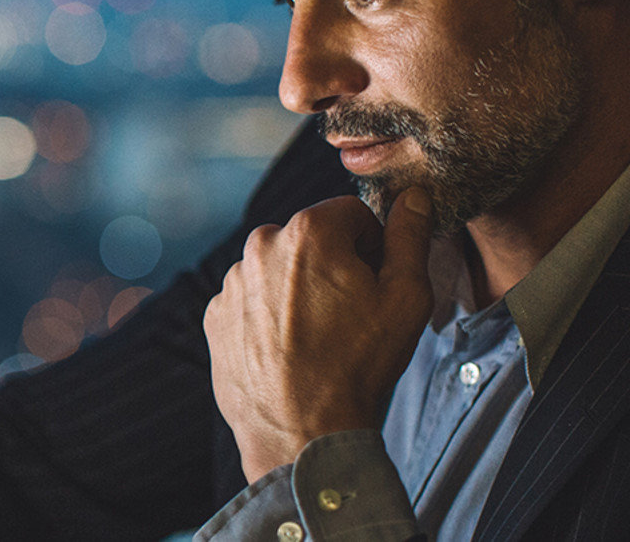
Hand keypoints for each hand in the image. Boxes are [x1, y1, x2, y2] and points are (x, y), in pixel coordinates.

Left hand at [204, 188, 433, 481]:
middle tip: (349, 314)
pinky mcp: (215, 316)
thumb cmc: (358, 365)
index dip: (373, 245)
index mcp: (307, 231)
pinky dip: (269, 317)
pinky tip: (288, 350)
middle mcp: (259, 246)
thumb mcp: (405, 297)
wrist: (301, 432)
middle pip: (311, 240)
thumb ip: (410, 237)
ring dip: (298, 290)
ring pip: (278, 270)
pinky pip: (250, 302)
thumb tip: (413, 196)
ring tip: (317, 337)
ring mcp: (232, 283)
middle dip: (333, 265)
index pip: (352, 214)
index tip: (375, 281)